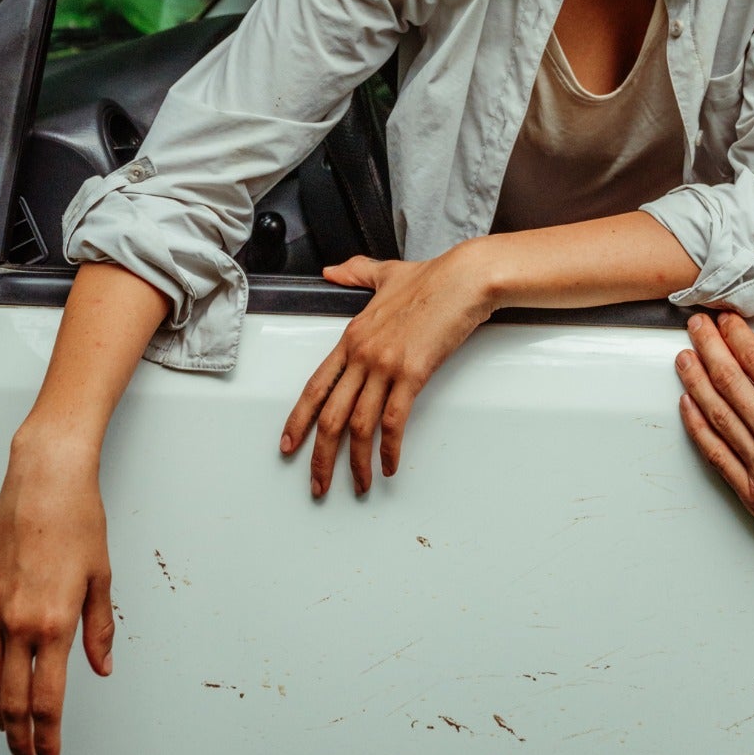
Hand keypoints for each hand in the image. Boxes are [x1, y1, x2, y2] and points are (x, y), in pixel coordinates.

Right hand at [0, 434, 114, 754]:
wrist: (43, 483)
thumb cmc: (77, 522)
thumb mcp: (102, 578)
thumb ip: (99, 629)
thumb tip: (101, 667)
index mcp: (52, 624)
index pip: (47, 700)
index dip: (47, 737)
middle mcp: (16, 623)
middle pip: (11, 701)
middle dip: (19, 738)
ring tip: (8, 731)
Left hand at [281, 245, 495, 497]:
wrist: (464, 278)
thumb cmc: (432, 277)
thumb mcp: (385, 273)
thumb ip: (355, 273)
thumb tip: (333, 270)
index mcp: (351, 337)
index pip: (315, 386)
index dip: (298, 420)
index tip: (289, 445)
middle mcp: (362, 354)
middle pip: (330, 415)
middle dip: (320, 456)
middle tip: (318, 484)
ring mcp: (385, 365)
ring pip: (359, 425)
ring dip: (356, 462)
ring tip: (358, 484)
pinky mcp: (413, 373)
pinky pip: (393, 421)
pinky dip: (389, 448)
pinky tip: (389, 464)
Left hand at [675, 313, 753, 601]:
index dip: (738, 338)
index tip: (728, 321)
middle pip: (730, 383)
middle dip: (710, 348)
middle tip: (697, 326)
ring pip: (717, 415)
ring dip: (696, 381)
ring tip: (684, 358)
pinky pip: (716, 456)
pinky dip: (698, 428)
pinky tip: (688, 408)